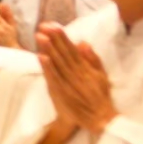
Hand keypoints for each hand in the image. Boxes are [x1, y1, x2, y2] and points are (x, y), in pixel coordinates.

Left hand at [36, 22, 115, 137]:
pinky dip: (48, 68)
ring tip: (40, 36)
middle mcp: (76, 73)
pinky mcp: (61, 93)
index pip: (72, 49)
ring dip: (48, 49)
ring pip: (57, 63)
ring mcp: (68, 83)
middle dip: (53, 39)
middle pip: (63, 53)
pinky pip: (53, 78)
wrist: (100, 118)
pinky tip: (41, 57)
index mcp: (85, 68)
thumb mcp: (101, 76)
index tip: (53, 25)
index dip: (62, 37)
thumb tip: (83, 42)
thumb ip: (93, 59)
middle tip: (44, 25)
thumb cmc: (100, 97)